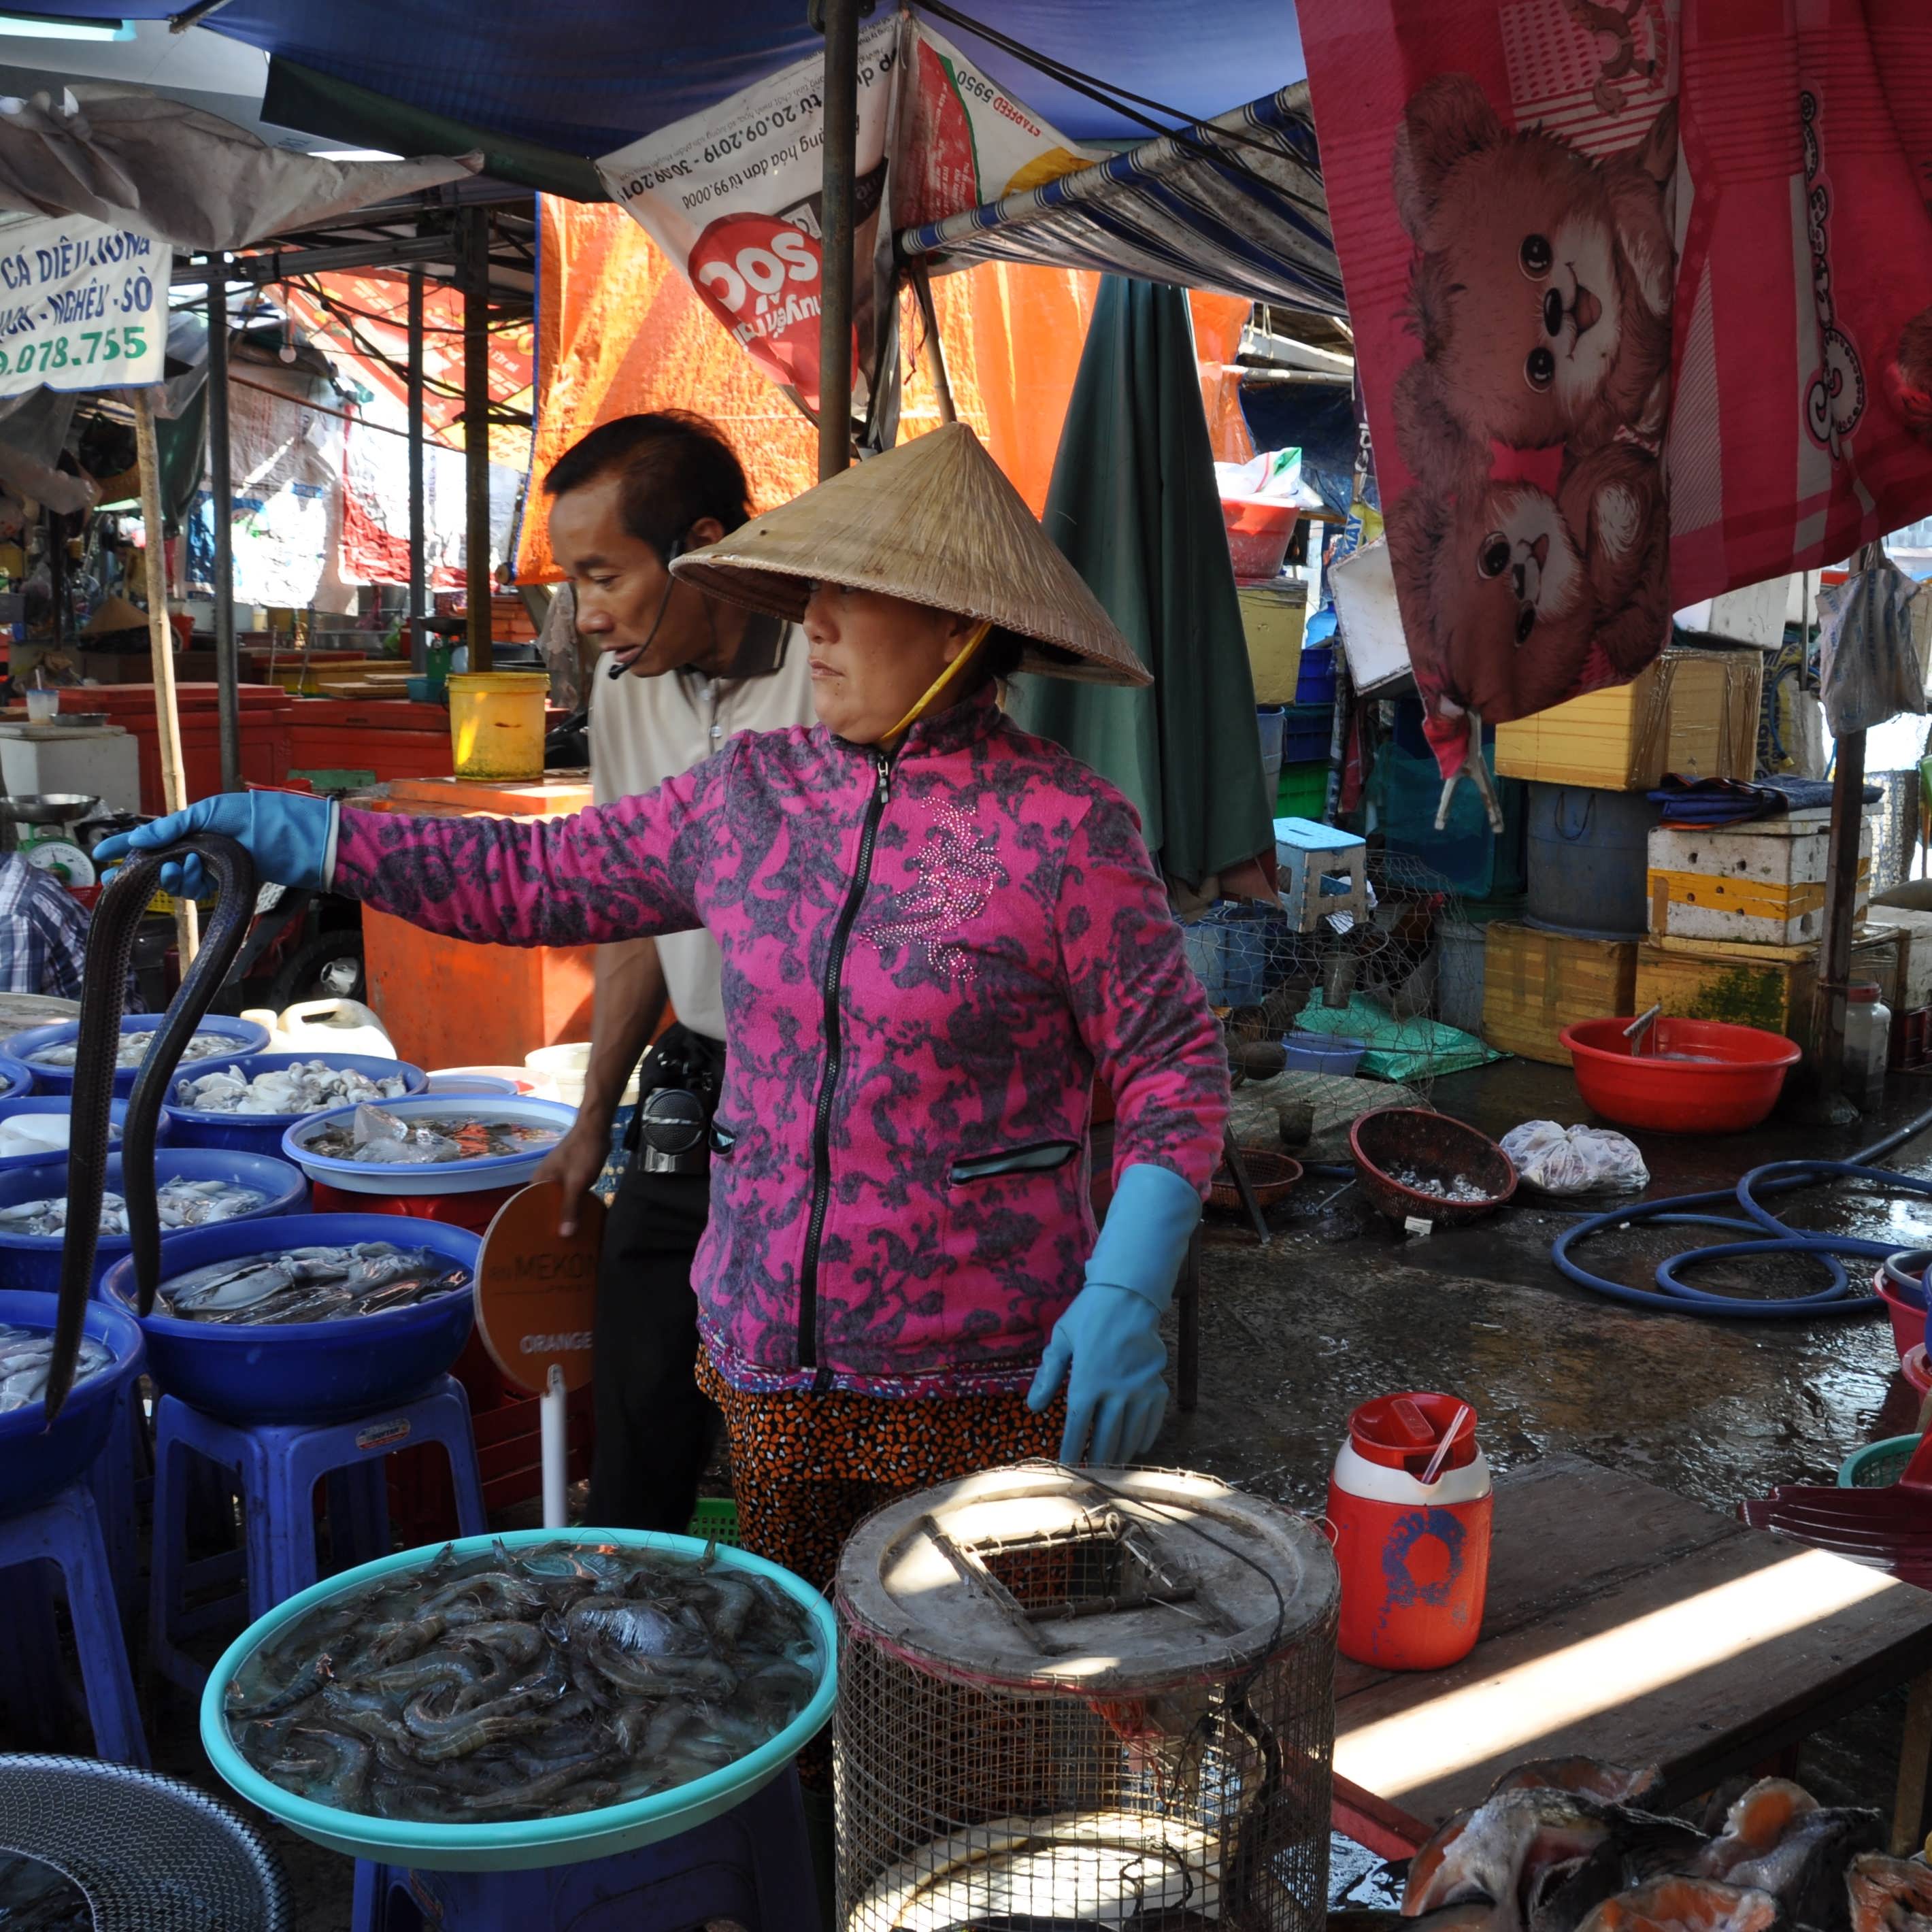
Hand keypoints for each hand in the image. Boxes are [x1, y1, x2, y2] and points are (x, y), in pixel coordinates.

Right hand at [93, 792, 336, 897]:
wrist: (300, 841)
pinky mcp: (228, 884)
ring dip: (171, 876)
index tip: (100, 856)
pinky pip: (198, 891)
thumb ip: (175, 826)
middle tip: (119, 879)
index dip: (125, 844)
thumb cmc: (260, 818)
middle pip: (160, 862)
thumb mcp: (212, 812)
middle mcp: (202, 846)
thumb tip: (138, 839)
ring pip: (178, 880)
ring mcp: (214, 866)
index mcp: (196, 825)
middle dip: (139, 870)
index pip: (153, 835)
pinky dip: (191, 885)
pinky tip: (195, 875)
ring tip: (177, 868)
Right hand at [535, 1119, 612, 1236]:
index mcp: (538, 1181)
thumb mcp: (577, 1182)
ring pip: (557, 1201)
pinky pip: (567, 1195)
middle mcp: (543, 1180)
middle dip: (550, 1223)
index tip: (538, 1244)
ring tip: (567, 1237)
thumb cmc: (583, 1153)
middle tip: (556, 1246)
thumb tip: (564, 1235)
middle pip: (544, 1206)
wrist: (596, 1128)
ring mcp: (557, 1177)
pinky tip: (578, 1218)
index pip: (529, 1208)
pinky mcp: (569, 1175)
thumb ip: (570, 1207)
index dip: (534, 1226)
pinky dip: (571, 1205)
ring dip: (563, 1214)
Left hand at [1028, 1283, 1168, 1464]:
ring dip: (1119, 1454)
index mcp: (1087, 1381)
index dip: (1071, 1451)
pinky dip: (1144, 1437)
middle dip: (1096, 1460)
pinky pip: (1153, 1420)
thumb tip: (1033, 1409)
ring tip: (1111, 1468)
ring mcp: (1140, 1390)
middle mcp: (1115, 1391)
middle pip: (1105, 1437)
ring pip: (1130, 1434)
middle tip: (1090, 1476)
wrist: (1128, 1296)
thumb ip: (1047, 1376)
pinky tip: (1136, 1446)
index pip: (1077, 1427)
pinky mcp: (1157, 1385)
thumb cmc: (1088, 1316)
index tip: (1066, 1469)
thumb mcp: (1061, 1340)